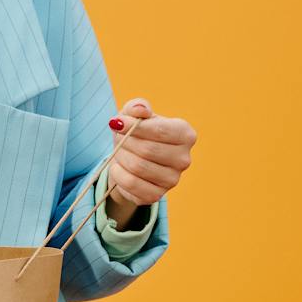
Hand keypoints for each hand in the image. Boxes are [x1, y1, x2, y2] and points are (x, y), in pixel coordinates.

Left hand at [104, 98, 195, 225]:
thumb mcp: (134, 114)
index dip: (134, 126)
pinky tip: (118, 168)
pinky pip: (131, 184)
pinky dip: (118, 174)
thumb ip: (138, 106)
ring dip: (120, 157)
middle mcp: (184, 158)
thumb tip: (140, 110)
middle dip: (125, 142)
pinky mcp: (157, 195)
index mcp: (185, 134)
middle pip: (147, 149)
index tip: (117, 123)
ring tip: (120, 152)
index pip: (161, 130)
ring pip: (138, 167)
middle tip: (118, 138)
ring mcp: (173, 180)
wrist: (129, 160)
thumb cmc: (136, 133)